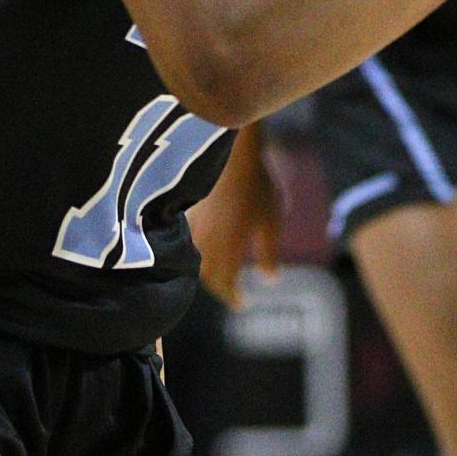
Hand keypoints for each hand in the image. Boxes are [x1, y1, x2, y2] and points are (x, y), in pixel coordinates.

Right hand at [187, 126, 281, 308]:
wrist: (229, 152)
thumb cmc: (256, 186)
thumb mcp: (271, 221)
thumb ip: (269, 253)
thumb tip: (270, 279)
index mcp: (228, 250)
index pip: (226, 285)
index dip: (233, 297)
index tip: (241, 304)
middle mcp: (206, 244)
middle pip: (207, 276)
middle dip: (219, 286)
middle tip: (230, 291)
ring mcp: (193, 228)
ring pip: (195, 260)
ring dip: (207, 270)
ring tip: (219, 270)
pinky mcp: (186, 213)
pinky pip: (189, 241)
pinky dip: (198, 250)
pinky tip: (206, 244)